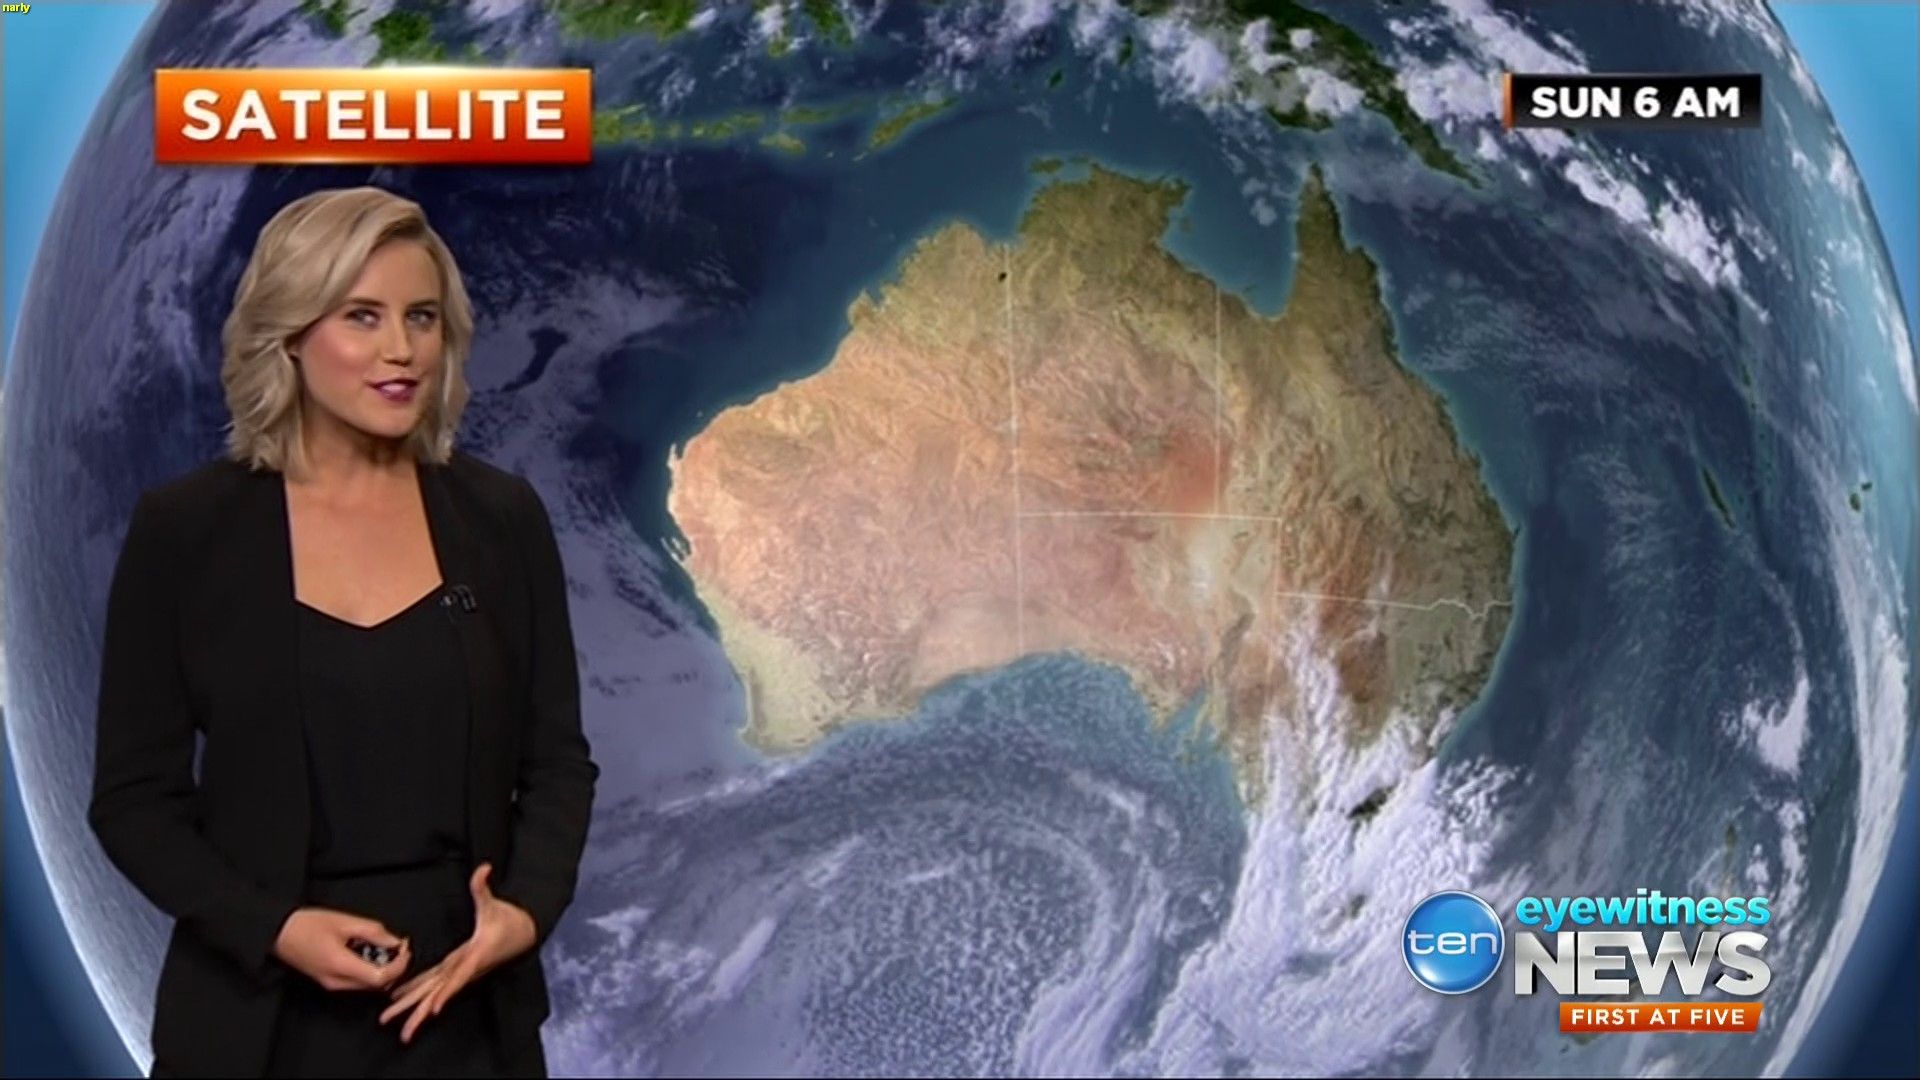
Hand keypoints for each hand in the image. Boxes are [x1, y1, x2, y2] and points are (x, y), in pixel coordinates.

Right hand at [272, 907, 411, 991]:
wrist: (277, 932)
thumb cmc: (306, 924)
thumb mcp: (345, 921)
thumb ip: (373, 932)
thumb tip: (395, 941)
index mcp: (341, 966)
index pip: (381, 978)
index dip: (399, 965)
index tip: (404, 949)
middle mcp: (336, 981)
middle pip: (376, 984)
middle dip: (393, 966)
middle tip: (397, 945)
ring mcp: (331, 984)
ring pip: (367, 984)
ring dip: (381, 968)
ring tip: (381, 945)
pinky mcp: (327, 982)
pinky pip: (356, 981)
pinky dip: (368, 969)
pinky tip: (366, 951)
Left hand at [379, 862, 536, 1043]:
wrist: (525, 932)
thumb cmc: (510, 920)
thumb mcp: (494, 903)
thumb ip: (483, 887)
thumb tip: (482, 868)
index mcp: (475, 956)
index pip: (459, 977)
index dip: (446, 993)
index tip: (433, 1009)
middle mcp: (466, 969)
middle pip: (440, 995)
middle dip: (421, 1013)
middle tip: (403, 1032)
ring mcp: (460, 971)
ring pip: (435, 995)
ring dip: (417, 1012)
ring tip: (400, 1031)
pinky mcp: (457, 970)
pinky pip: (434, 986)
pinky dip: (419, 996)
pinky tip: (403, 1001)